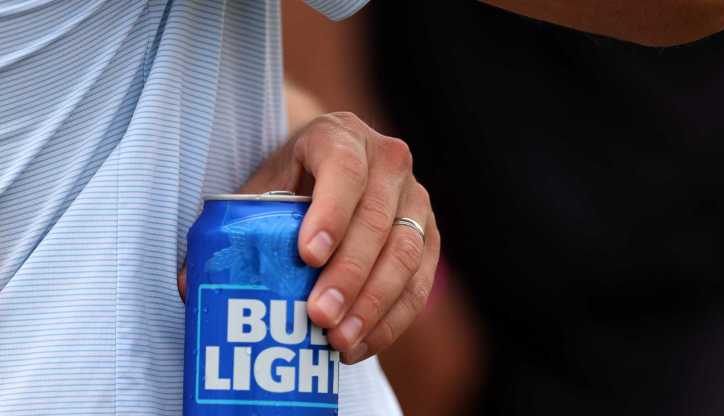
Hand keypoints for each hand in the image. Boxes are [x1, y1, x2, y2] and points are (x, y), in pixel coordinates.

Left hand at [179, 112, 439, 363]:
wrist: (335, 166)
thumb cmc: (291, 180)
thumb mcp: (260, 188)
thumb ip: (231, 228)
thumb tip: (189, 285)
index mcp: (340, 137)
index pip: (343, 171)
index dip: (330, 214)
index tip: (307, 257)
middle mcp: (388, 162)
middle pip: (377, 220)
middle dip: (349, 274)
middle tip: (319, 317)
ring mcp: (415, 198)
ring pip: (406, 254)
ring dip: (374, 304)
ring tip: (339, 341)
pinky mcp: (429, 235)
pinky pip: (421, 281)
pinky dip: (393, 318)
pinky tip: (361, 344)